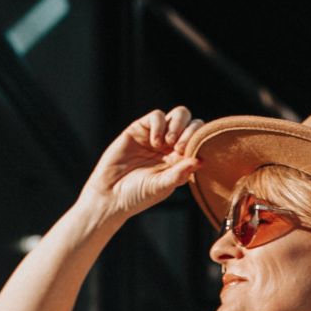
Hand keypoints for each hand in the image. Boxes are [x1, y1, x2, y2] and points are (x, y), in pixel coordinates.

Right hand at [79, 105, 202, 219]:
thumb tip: (201, 160)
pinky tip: (154, 142)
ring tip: (167, 144)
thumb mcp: (162, 186)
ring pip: (178, 115)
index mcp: (181, 160)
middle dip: (190, 131)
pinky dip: (159, 125)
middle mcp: (171, 146)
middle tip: (178, 148)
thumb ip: (180, 173)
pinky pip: (157, 116)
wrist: (110, 194)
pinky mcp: (140, 128)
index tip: (188, 154)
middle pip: (192, 123)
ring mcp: (156, 136)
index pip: (199, 141)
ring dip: (177, 125)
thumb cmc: (137, 195)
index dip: (199, 142)